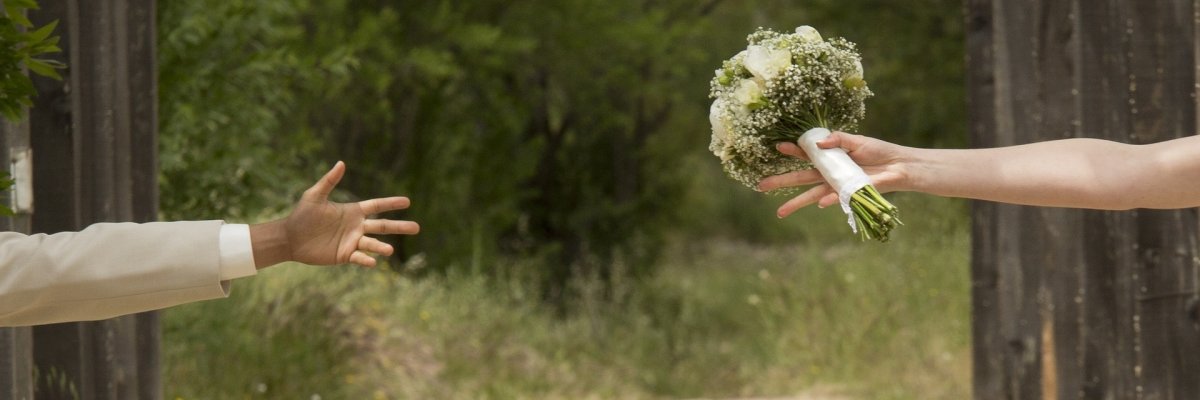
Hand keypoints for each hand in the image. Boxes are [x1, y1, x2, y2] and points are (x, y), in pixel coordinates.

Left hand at [250, 161, 419, 267]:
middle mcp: (356, 227)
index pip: (377, 206)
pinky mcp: (345, 255)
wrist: (290, 238)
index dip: (391, 203)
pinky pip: (359, 257)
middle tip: (417, 227)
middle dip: (399, 226)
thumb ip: (329, 181)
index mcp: (352, 211)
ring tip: (391, 250)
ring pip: (373, 244)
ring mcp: (352, 242)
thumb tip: (341, 163)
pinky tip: (374, 262)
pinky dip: (367, 260)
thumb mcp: (315, 196)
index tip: (407, 201)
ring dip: (382, 247)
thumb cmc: (302, 215)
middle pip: (382, 226)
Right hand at [757, 131, 909, 217]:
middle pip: (800, 179)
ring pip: (811, 196)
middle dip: (780, 182)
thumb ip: (838, 139)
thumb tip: (819, 143)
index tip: (778, 147)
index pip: (805, 155)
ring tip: (779, 212)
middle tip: (761, 186)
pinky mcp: (849, 194)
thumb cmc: (878, 152)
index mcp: (829, 158)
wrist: (898, 166)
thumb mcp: (857, 140)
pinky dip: (829, 200)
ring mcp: (837, 185)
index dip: (792, 151)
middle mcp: (829, 174)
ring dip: (795, 204)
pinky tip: (821, 203)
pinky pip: (835, 198)